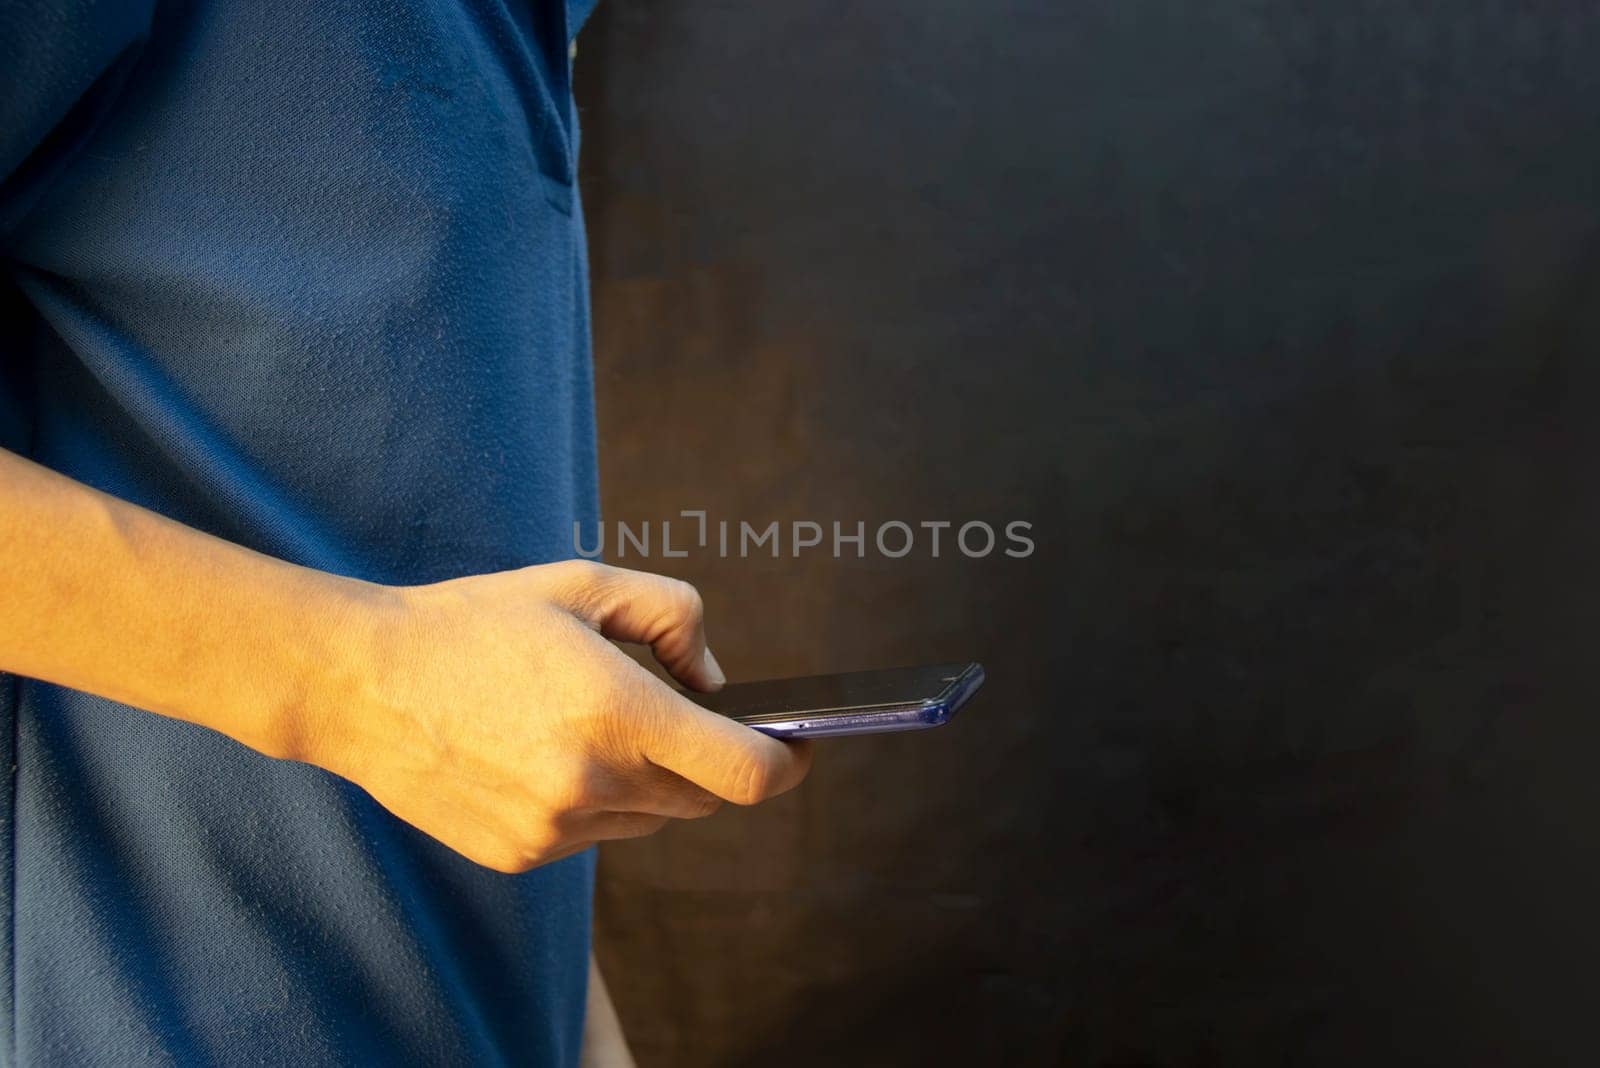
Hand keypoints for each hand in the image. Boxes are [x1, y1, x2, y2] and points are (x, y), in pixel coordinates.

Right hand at [302, 559, 811, 871]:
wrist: (362, 684)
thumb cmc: (476, 622)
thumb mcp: (584, 585)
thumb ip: (673, 617)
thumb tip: (717, 681)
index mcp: (616, 711)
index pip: (745, 772)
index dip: (787, 763)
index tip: (799, 747)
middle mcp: (592, 782)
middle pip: (702, 797)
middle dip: (704, 757)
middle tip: (667, 709)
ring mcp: (555, 829)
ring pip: (650, 818)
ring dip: (647, 780)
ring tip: (587, 724)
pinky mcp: (522, 855)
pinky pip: (596, 835)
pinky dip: (595, 801)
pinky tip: (544, 753)